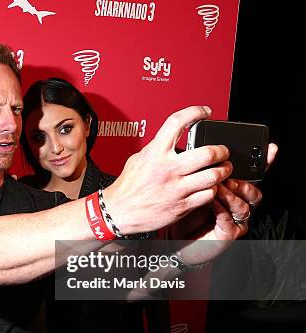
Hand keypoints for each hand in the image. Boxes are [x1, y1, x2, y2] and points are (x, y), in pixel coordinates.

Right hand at [103, 106, 231, 234]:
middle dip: (221, 151)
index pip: (177, 123)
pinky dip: (213, 190)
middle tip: (223, 152)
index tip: (205, 112)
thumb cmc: (127, 187)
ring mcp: (176, 188)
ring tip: (223, 169)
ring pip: (213, 176)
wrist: (118, 212)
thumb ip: (157, 149)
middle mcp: (168, 169)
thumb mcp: (138, 159)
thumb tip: (171, 140)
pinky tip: (209, 188)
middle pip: (207, 153)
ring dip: (223, 171)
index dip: (195, 112)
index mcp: (155, 153)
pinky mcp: (182, 206)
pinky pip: (208, 195)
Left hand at [170, 143, 277, 262]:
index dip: (264, 164)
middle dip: (243, 183)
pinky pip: (228, 219)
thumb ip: (202, 171)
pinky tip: (211, 201)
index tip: (269, 149)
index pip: (253, 177)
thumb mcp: (194, 186)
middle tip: (228, 177)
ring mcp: (235, 221)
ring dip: (230, 196)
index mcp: (234, 193)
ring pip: (243, 206)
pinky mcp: (228, 234)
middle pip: (254, 193)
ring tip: (217, 188)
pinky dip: (220, 209)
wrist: (176, 237)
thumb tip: (200, 149)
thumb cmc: (186, 211)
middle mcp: (239, 206)